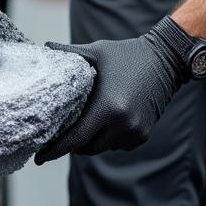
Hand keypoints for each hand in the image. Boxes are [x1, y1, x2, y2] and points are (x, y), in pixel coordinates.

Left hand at [34, 16, 187, 163]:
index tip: (39, 158)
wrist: (166, 60)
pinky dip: (107, 138)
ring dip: (90, 140)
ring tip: (83, 123)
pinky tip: (105, 121)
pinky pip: (117, 144)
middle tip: (58, 134)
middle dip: (72, 144)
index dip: (55, 150)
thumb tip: (44, 48)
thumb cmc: (128, 54)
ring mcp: (135, 132)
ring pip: (102, 147)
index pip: (76, 138)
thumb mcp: (97, 51)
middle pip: (87, 147)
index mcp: (109, 106)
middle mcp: (123, 124)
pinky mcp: (143, 135)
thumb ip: (69, 53)